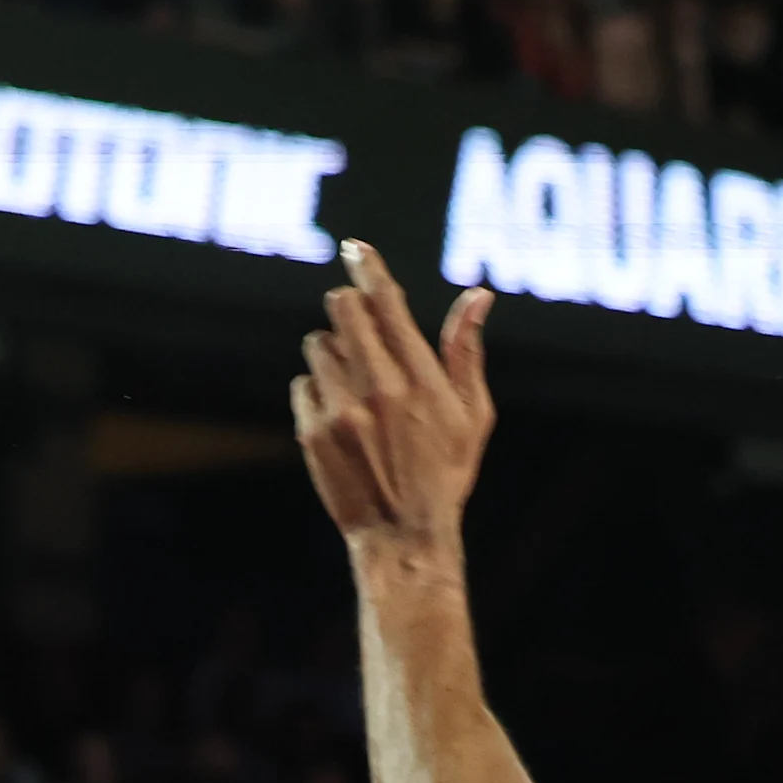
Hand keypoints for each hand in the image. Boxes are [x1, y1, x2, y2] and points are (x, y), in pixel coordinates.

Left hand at [290, 240, 493, 551]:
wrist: (402, 534)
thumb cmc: (445, 474)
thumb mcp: (472, 415)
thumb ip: (466, 352)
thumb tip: (478, 296)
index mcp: (421, 380)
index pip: (388, 304)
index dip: (370, 269)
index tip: (355, 247)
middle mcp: (379, 389)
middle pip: (344, 312)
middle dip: (348, 306)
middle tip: (356, 318)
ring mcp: (341, 410)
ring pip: (320, 346)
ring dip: (334, 351)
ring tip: (357, 385)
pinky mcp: (312, 431)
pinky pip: (304, 383)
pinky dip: (317, 389)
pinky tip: (340, 415)